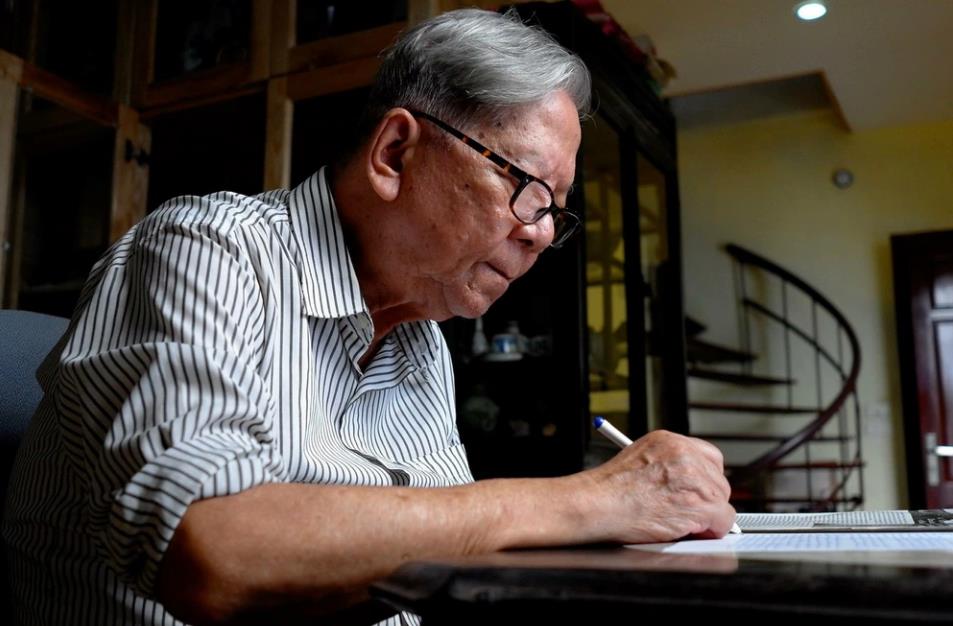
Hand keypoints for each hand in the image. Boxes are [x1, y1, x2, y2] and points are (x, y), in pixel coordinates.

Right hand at [578, 429, 735, 543]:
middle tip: (688, 512)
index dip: (704, 478)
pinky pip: (724, 520)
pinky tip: (689, 531)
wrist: (597, 503)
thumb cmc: (608, 490)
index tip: (698, 491)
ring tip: (682, 522)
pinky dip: (712, 530)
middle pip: (718, 478)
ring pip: (722, 500)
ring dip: (707, 516)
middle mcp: (684, 454)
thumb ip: (666, 465)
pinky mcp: (701, 503)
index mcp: (668, 441)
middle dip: (706, 498)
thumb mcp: (638, 459)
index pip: (707, 456)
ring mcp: (695, 478)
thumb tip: (684, 484)